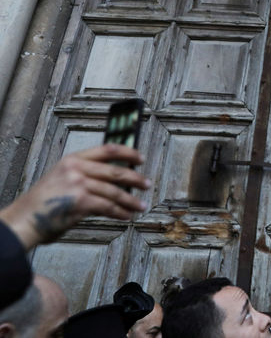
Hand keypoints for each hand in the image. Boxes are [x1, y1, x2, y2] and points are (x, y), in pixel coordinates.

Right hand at [0, 144, 150, 249]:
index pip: (107, 149)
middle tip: (147, 184)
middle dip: (136, 179)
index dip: (128, 153)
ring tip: (141, 206)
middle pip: (116, 172)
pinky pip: (108, 207)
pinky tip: (127, 216)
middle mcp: (76, 168)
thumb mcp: (61, 178)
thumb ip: (84, 175)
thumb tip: (112, 181)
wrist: (23, 220)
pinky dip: (120, 212)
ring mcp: (79, 184)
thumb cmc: (42, 204)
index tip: (140, 158)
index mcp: (73, 159)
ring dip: (131, 201)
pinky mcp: (81, 202)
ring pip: (115, 192)